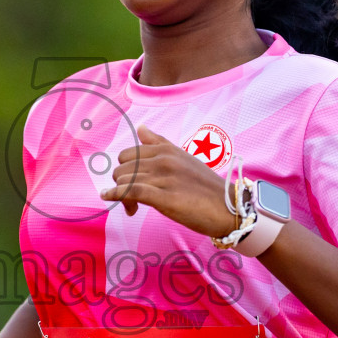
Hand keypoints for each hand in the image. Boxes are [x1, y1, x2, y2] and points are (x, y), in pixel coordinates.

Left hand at [99, 124, 237, 236]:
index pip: (129, 154)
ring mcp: (164, 178)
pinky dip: (115, 194)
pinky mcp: (165, 197)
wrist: (229, 209)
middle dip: (121, 183)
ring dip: (121, 196)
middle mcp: (164, 160)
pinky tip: (109, 197)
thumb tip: (140, 128)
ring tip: (132, 207)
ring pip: (124, 179)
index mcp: (167, 150)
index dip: (125, 170)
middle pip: (123, 167)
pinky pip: (130, 190)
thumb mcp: (184, 159)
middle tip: (132, 200)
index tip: (132, 184)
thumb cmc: (206, 188)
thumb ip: (160, 144)